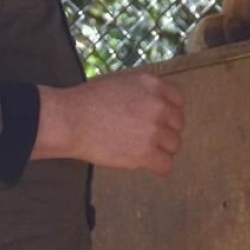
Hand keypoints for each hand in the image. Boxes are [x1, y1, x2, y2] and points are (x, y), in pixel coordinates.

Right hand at [33, 71, 184, 175]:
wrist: (71, 120)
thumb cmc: (88, 100)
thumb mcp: (120, 82)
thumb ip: (142, 92)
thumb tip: (153, 103)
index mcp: (152, 84)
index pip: (178, 99)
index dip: (170, 111)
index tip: (162, 119)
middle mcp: (158, 105)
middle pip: (178, 123)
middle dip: (166, 130)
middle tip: (150, 137)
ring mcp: (153, 130)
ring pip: (174, 145)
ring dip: (162, 149)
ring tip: (145, 150)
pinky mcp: (145, 153)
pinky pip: (166, 165)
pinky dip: (159, 167)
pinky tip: (149, 165)